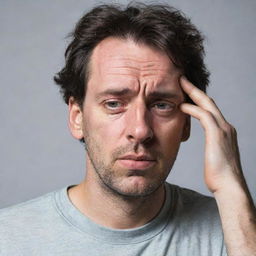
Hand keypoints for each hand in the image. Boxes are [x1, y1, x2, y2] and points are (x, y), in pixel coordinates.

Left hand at [179, 76, 244, 193]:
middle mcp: (226, 126)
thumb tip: (208, 148)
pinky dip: (192, 108)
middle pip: (208, 101)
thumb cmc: (219, 175)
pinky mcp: (217, 135)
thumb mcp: (215, 156)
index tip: (186, 91)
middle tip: (182, 79)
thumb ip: (212, 147)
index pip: (210, 109)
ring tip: (180, 84)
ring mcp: (223, 129)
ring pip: (207, 104)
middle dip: (195, 89)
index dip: (198, 98)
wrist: (229, 187)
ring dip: (193, 93)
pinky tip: (181, 105)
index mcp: (224, 131)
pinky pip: (203, 115)